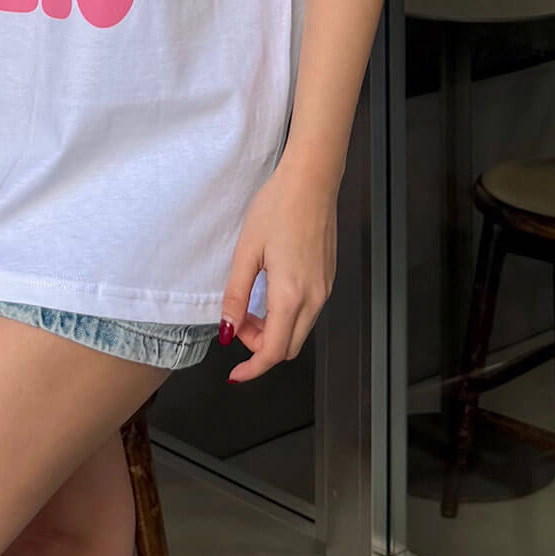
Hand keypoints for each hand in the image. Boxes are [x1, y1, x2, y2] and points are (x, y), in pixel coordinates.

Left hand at [216, 158, 337, 382]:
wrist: (311, 181)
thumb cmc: (276, 209)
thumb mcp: (246, 252)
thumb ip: (235, 295)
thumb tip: (226, 330)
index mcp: (291, 295)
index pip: (274, 352)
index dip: (253, 368)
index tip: (234, 374)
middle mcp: (314, 298)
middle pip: (289, 347)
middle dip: (259, 346)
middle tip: (235, 323)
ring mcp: (325, 289)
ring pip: (299, 331)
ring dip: (272, 331)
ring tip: (247, 306)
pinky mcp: (328, 278)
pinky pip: (307, 313)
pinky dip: (285, 316)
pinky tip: (267, 295)